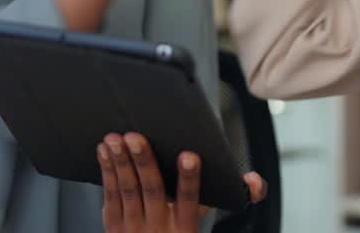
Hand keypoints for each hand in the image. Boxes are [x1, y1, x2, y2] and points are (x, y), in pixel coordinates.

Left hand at [99, 132, 266, 232]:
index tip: (189, 156)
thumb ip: (229, 198)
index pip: (189, 200)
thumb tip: (254, 181)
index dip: (189, 178)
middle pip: (152, 191)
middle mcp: (158, 229)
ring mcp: (133, 229)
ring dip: (120, 162)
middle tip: (136, 136)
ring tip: (116, 138)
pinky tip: (105, 152)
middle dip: (143, 161)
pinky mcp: (113, 227)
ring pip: (128, 191)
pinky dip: (107, 171)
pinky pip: (110, 196)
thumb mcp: (201, 221)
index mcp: (184, 228)